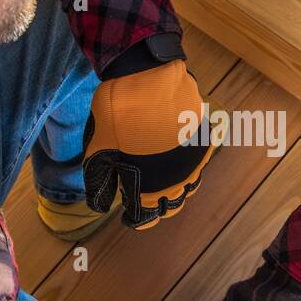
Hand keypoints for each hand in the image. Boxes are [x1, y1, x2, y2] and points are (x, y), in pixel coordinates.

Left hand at [83, 34, 212, 229]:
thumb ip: (100, 183)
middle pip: (171, 206)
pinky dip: (188, 164)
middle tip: (145, 197)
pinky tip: (178, 156)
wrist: (147, 81)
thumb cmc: (117, 118)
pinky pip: (198, 162)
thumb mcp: (97, 152)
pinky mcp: (203, 141)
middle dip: (157, 206)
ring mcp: (193, 161)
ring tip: (163, 180)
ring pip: (189, 187)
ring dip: (176, 187)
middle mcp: (176, 182)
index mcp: (148, 190)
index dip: (136, 219)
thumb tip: (100, 206)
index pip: (145, 219)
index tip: (128, 215)